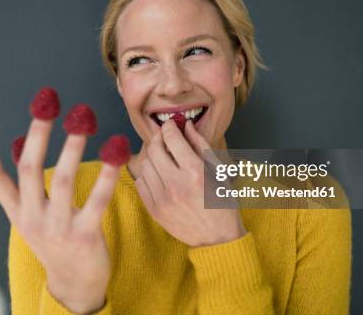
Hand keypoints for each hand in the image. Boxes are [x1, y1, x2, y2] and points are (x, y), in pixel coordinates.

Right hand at [0, 117, 117, 313]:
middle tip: (47, 101)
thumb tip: (19, 143)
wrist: (74, 286)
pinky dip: (106, 175)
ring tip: (83, 116)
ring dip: (72, 145)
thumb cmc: (54, 242)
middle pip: (29, 169)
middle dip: (38, 132)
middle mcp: (33, 218)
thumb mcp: (31, 215)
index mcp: (17, 211)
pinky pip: (97, 201)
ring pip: (64, 180)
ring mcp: (58, 228)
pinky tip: (116, 150)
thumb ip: (25, 183)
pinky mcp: (85, 236)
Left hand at [135, 119, 246, 246]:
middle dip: (158, 138)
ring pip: (144, 165)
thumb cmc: (222, 202)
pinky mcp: (154, 211)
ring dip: (152, 156)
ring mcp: (163, 199)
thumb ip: (200, 145)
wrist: (217, 238)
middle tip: (164, 138)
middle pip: (154, 149)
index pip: (172, 139)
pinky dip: (147, 175)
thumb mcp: (218, 171)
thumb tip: (186, 125)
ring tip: (162, 157)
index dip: (169, 127)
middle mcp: (176, 184)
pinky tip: (158, 175)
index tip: (170, 125)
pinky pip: (140, 184)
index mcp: (195, 172)